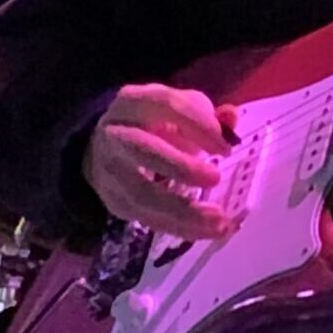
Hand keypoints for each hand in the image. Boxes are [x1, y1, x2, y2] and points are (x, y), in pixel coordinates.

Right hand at [83, 82, 237, 239]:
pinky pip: (145, 218)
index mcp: (134, 101)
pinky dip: (178, 227)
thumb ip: (206, 115)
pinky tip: (206, 231)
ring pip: (141, 194)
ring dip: (183, 211)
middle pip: (142, 149)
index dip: (197, 125)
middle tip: (215, 179)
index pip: (165, 104)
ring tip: (219, 221)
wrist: (102, 148)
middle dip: (180, 166)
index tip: (225, 148)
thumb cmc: (151, 124)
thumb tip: (230, 118)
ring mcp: (109, 171)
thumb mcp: (176, 110)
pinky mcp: (113, 201)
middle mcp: (115, 133)